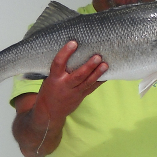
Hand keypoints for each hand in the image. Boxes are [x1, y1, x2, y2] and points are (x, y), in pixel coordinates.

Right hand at [13, 41, 106, 156]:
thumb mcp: (49, 79)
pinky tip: (107, 74)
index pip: (58, 63)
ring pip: (87, 82)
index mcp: (54, 79)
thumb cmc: (48, 91)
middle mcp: (64, 85)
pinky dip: (100, 81)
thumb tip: (72, 53)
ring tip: (106, 64)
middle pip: (78, 75)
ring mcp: (74, 92)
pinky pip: (92, 88)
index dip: (65, 53)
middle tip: (97, 56)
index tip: (73, 43)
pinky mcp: (81, 97)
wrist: (48, 113)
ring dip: (97, 73)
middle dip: (88, 66)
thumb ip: (59, 70)